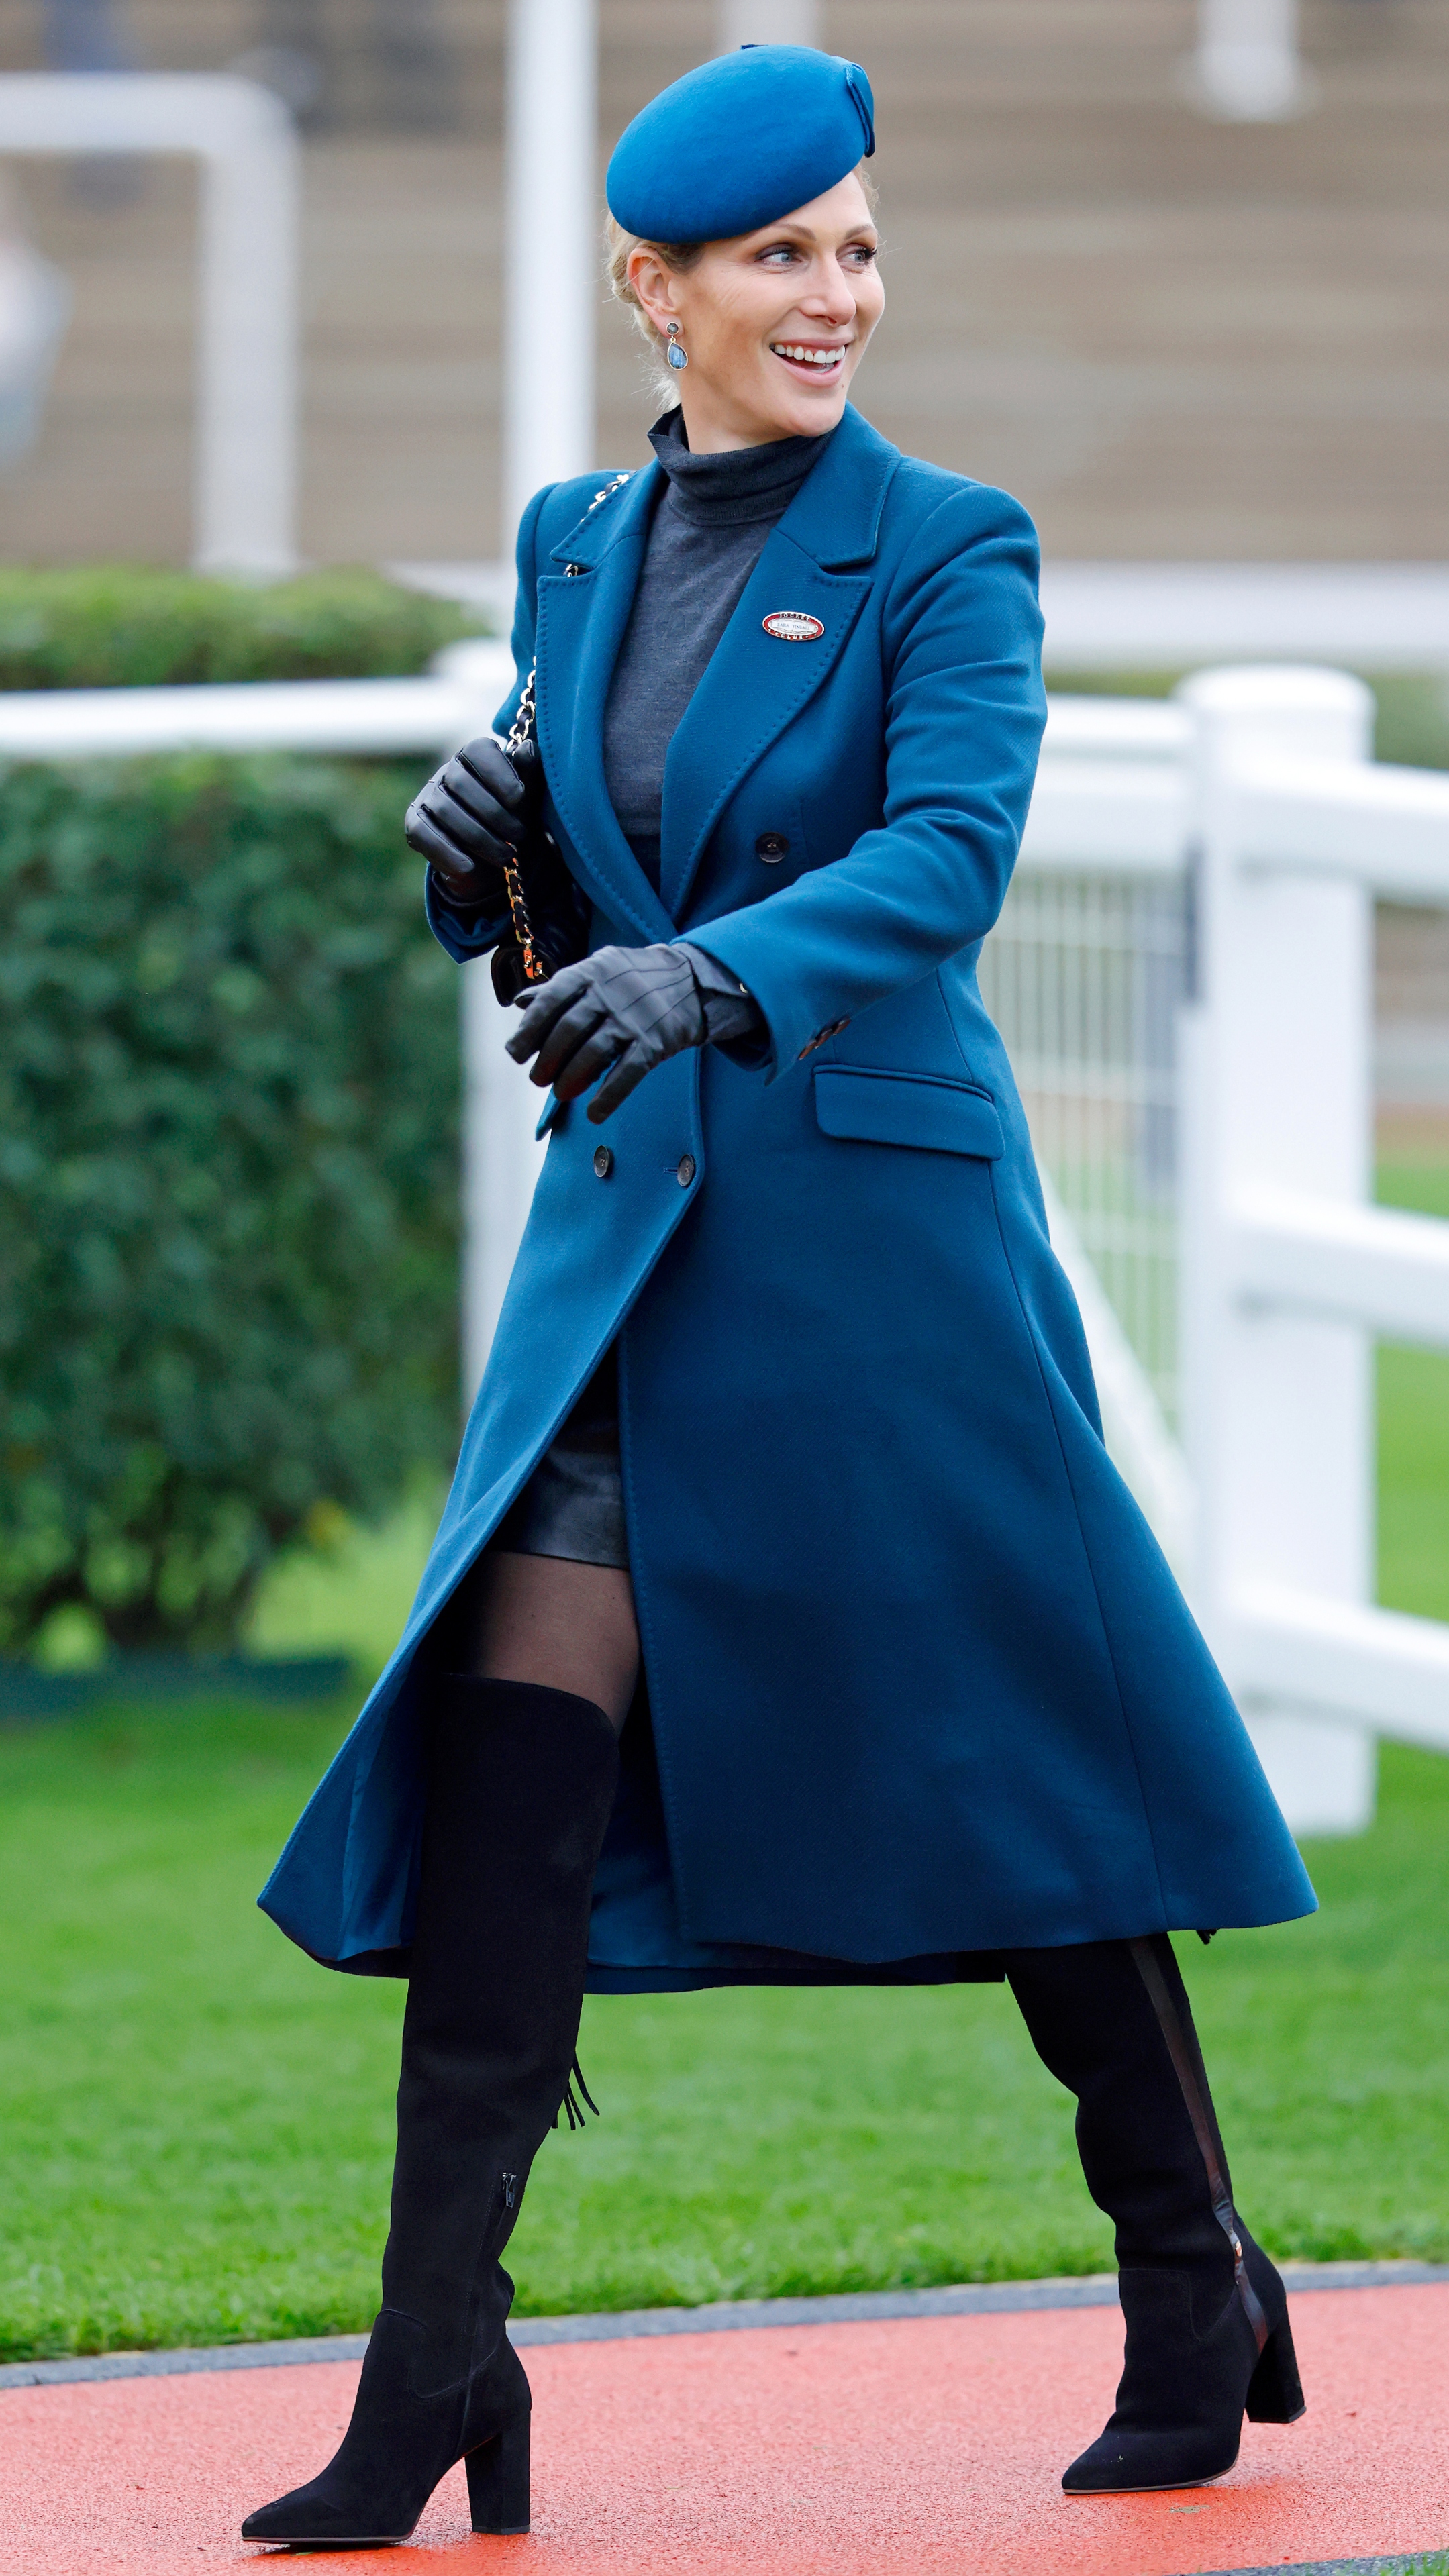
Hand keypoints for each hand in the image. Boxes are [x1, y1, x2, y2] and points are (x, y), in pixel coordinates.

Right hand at [404, 736, 524, 896]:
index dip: (498, 773)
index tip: (519, 798)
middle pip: (460, 782)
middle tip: (518, 835)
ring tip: (505, 856)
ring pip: (445, 810)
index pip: (478, 751)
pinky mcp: (415, 822)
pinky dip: (447, 852)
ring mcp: (428, 796)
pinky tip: (469, 867)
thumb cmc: (510, 819)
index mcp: (474, 757)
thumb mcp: (525, 800)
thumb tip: (529, 748)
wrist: (489, 858)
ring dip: (478, 837)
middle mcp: (447, 771)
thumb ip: (527, 774)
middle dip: (493, 812)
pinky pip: (424, 833)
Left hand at [506, 944, 707, 1124]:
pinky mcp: (655, 1042)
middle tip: (538, 1080)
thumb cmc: (631, 980)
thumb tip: (519, 1003)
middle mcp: (609, 992)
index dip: (529, 1029)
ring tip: (560, 1093)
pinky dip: (608, 1097)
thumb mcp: (596, 972)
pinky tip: (594, 1114)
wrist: (691, 982)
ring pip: (593, 1052)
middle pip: (568, 1030)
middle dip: (547, 1059)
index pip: (551, 1000)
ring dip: (571, 1078)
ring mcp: (633, 1018)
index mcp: (590, 972)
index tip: (515, 1054)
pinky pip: (627, 1073)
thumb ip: (559, 989)